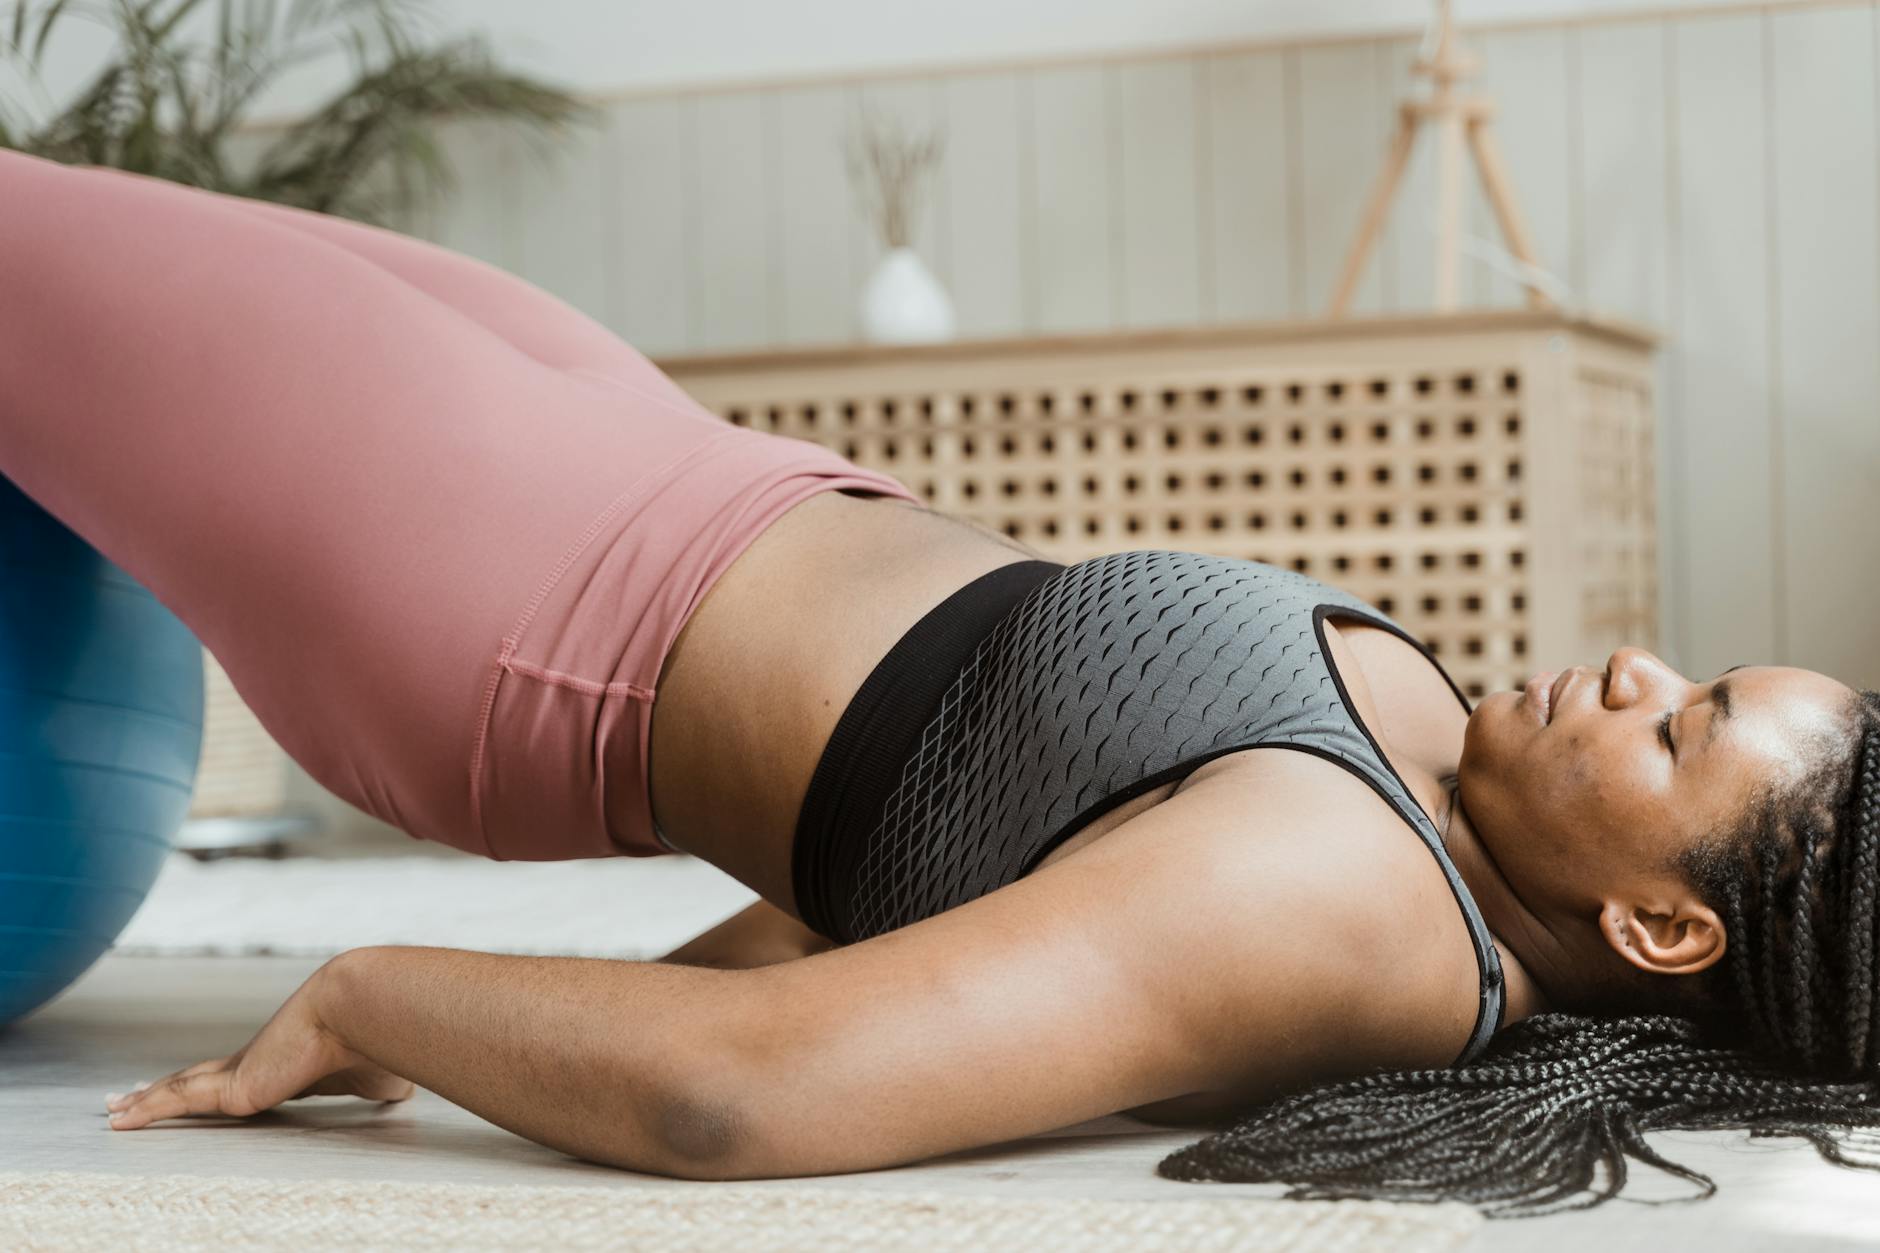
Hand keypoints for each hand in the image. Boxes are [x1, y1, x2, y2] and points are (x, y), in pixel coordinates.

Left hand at [103, 952, 413, 1129]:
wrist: (359, 1010)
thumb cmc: (376, 1040)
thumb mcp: (379, 1074)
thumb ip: (379, 1083)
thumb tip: (401, 1088)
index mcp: (289, 1061)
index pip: (243, 1073)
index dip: (218, 1080)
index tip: (204, 1085)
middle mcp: (258, 1061)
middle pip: (200, 1076)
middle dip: (168, 1085)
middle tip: (136, 1091)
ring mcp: (240, 1071)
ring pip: (179, 1087)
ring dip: (146, 1097)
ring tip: (116, 1107)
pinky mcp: (230, 1087)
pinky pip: (176, 1102)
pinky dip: (146, 1111)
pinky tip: (120, 1121)